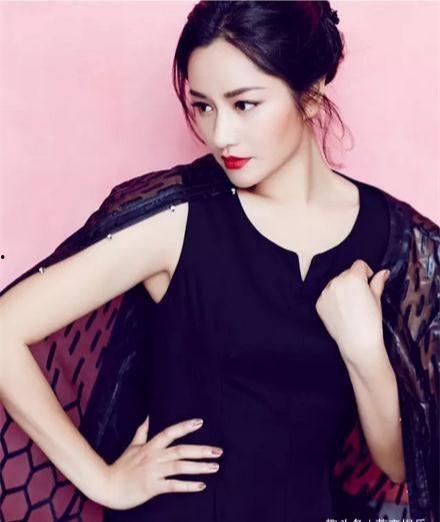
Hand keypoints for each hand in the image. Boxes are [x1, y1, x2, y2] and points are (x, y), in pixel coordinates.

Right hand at [100, 417, 222, 509]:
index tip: (200, 422)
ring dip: (199, 467)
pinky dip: (188, 485)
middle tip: (218, 451)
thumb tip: (148, 415)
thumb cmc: (121, 466)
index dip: (185, 426)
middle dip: (201, 450)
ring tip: (215, 467)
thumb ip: (143, 432)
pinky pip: (173, 485)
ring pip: (180, 467)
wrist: (107, 486)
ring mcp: (154, 472)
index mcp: (151, 446)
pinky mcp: (152, 487)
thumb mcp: (132, 446)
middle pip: (181, 450)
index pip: (170, 432)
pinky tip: (201, 485)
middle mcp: (154, 457)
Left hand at [315, 259, 389, 367]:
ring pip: (335, 284)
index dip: (366, 272)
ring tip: (351, 306)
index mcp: (353, 277)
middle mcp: (336, 281)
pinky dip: (333, 300)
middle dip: (353, 281)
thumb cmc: (370, 321)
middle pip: (346, 273)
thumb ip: (378, 282)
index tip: (368, 282)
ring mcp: (325, 292)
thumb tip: (383, 272)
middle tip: (360, 297)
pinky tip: (341, 311)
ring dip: (342, 289)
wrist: (357, 342)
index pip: (359, 265)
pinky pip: (327, 295)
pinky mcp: (319, 303)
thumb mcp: (377, 299)